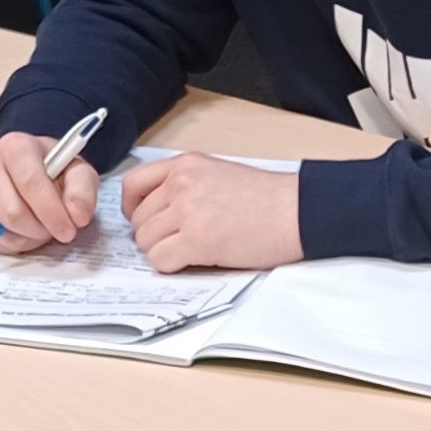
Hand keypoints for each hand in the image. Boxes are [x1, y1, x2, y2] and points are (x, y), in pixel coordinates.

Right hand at [0, 132, 100, 254]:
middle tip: (55, 230)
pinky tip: (23, 230)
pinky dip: (11, 243)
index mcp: (15, 146)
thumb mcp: (79, 173)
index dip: (51, 212)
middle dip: (39, 229)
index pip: (29, 183)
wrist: (34, 172)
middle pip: (11, 212)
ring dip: (27, 238)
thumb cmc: (55, 171)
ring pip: (0, 230)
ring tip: (41, 226)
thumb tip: (76, 216)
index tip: (69, 229)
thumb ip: (82, 192)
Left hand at [121, 153, 302, 271]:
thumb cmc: (267, 198)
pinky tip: (195, 260)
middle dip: (154, 235)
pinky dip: (172, 266)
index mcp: (186, 164)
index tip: (145, 219)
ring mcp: (187, 211)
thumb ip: (186, 184)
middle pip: (139, 220)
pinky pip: (159, 260)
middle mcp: (181, 183)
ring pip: (146, 242)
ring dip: (164, 251)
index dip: (133, 208)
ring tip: (193, 250)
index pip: (133, 184)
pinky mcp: (196, 240)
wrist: (297, 211)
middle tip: (180, 240)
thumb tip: (158, 211)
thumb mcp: (219, 174)